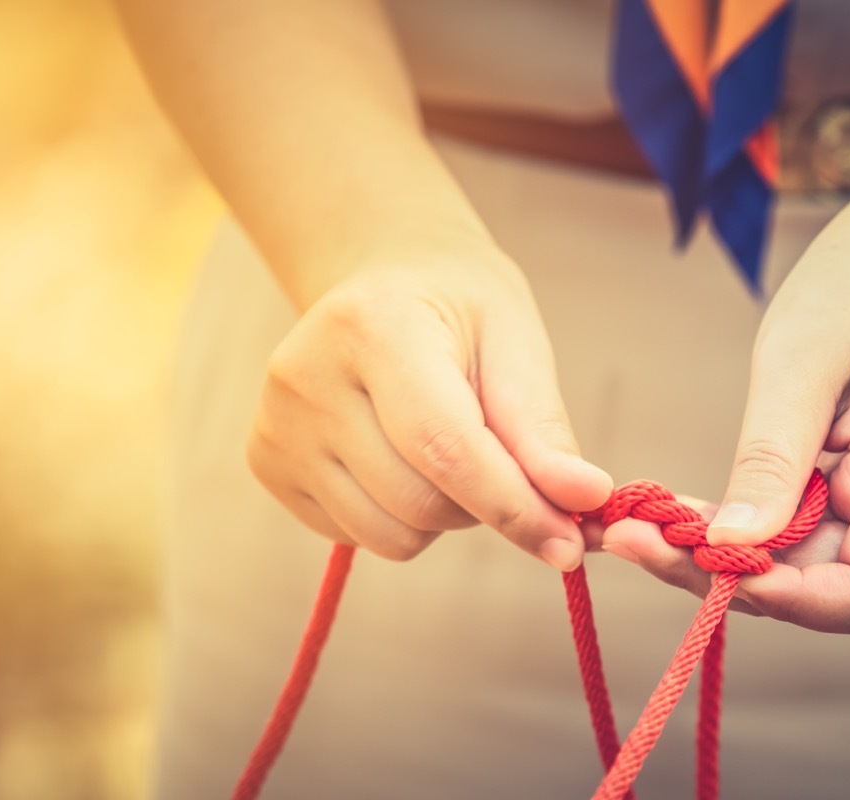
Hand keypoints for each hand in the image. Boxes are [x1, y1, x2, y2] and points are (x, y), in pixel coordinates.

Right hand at [247, 234, 611, 567]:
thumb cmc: (460, 308)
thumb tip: (584, 500)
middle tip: (504, 460)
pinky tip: (401, 459)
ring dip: (444, 517)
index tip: (570, 542)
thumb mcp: (515, 343)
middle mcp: (304, 376)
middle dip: (485, 504)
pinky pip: (358, 536)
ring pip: (390, 535)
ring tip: (446, 452)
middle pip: (419, 502)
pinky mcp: (265, 463)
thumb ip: (543, 427)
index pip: (445, 447)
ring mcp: (275, 424)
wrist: (384, 279)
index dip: (513, 506)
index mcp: (372, 325)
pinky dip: (400, 518)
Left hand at [603, 205, 849, 632]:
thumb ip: (769, 463)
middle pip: (829, 589)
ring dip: (728, 557)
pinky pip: (809, 537)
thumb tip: (728, 549)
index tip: (700, 562)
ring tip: (643, 524)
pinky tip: (686, 513)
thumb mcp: (799, 365)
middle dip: (729, 577)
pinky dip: (749, 532)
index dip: (789, 599)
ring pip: (811, 570)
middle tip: (632, 539)